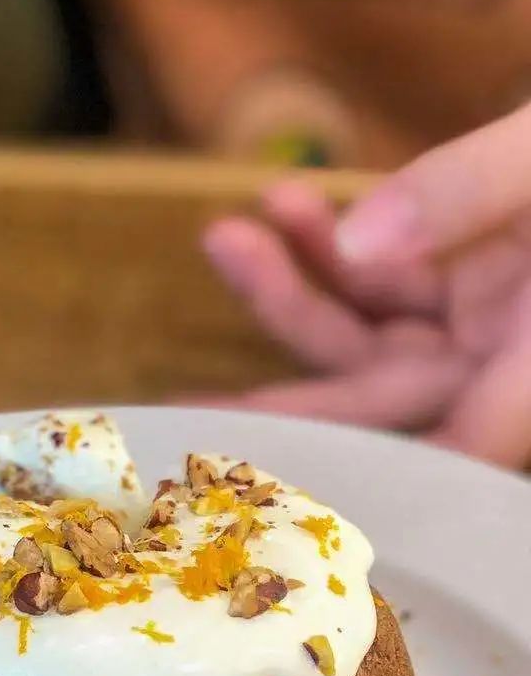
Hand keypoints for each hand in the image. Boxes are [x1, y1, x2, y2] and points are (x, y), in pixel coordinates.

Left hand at [201, 105, 530, 466]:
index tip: (266, 487)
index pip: (457, 451)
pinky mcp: (472, 287)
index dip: (363, 483)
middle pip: (384, 409)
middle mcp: (513, 363)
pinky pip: (385, 284)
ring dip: (290, 295)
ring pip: (369, 343)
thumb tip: (357, 241)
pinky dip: (332, 248)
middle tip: (178, 412)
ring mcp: (489, 327)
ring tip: (224, 238)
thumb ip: (471, 189)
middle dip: (281, 405)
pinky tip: (282, 203)